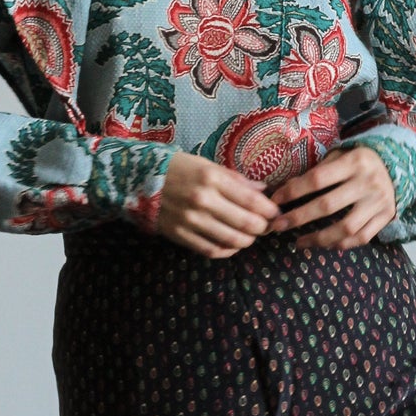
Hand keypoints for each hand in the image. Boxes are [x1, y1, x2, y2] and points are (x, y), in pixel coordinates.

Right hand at [156, 151, 282, 258]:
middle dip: (263, 228)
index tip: (276, 213)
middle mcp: (203, 201)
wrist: (138, 179)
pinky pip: (211, 250)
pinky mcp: (180, 235)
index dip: (270, 211)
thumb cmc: (177, 168)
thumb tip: (263, 191)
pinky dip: (227, 251)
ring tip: (250, 236)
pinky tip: (232, 245)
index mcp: (212, 179)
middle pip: (247, 224)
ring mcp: (191, 221)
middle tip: (267, 227)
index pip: (253, 202)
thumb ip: (236, 179)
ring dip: (247, 241)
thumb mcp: (207, 165)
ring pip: (232, 241)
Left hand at [265, 146, 396, 249]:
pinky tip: (324, 245)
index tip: (275, 201)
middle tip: (278, 226)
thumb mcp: (340, 157)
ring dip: (318, 239)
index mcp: (354, 162)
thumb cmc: (358, 162)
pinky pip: (361, 237)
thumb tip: (284, 191)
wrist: (398, 166)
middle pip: (328, 205)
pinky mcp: (386, 216)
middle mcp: (368, 182)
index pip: (317, 179)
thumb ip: (317, 172)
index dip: (293, 191)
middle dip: (299, 218)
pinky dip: (341, 244)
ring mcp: (378, 202)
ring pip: (346, 228)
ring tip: (298, 242)